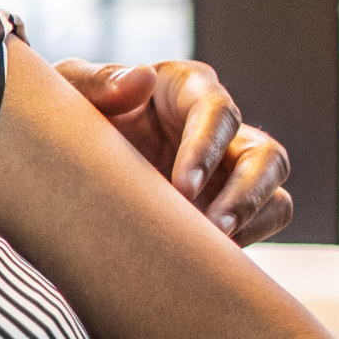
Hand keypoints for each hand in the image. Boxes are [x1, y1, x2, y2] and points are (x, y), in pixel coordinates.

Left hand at [52, 58, 293, 244]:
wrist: (65, 164)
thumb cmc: (71, 114)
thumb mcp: (70, 90)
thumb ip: (98, 82)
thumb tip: (141, 79)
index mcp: (185, 89)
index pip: (217, 111)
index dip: (207, 148)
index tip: (182, 186)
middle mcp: (218, 128)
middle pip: (265, 154)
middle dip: (245, 192)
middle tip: (212, 227)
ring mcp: (228, 169)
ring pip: (274, 192)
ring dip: (254, 220)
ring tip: (218, 247)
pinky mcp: (226, 205)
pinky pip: (262, 223)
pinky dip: (248, 240)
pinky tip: (210, 259)